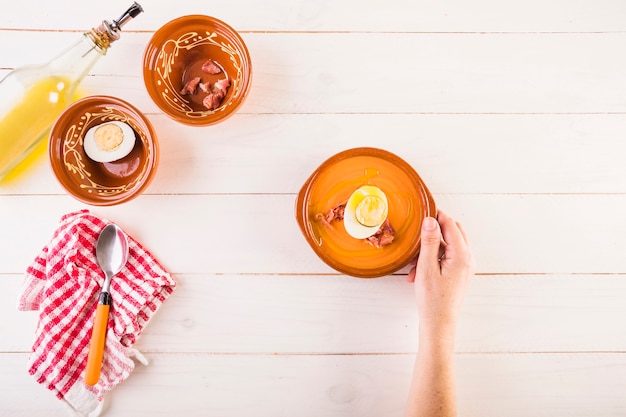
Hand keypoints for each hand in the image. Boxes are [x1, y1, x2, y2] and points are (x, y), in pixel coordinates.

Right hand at [408, 210, 473, 350]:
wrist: (439, 324)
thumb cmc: (433, 299)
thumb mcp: (426, 267)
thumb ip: (430, 242)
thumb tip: (430, 221)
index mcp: (462, 255)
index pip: (451, 225)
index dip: (437, 216)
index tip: (424, 211)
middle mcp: (468, 259)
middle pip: (454, 232)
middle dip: (435, 232)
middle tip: (418, 235)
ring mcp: (465, 267)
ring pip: (449, 246)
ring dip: (432, 248)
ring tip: (414, 262)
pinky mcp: (460, 274)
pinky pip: (448, 258)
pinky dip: (434, 259)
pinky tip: (418, 271)